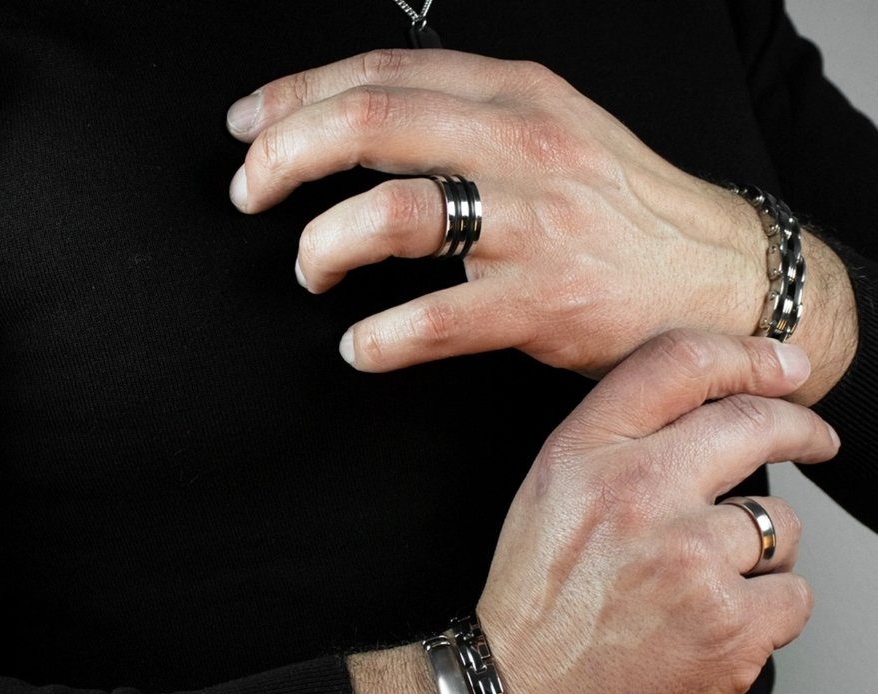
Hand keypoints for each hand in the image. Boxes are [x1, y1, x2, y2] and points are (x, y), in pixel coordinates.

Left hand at [226, 50, 767, 376]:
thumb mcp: (555, 132)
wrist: (717, 275)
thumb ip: (471, 119)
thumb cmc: (625, 211)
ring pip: (393, 214)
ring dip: (324, 246)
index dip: (297, 96)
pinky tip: (361, 347)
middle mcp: (521, 145)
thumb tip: (373, 126)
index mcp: (516, 94)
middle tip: (249, 192)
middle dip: (285, 158)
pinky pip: (439, 318)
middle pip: (370, 126)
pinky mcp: (546, 301)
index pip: (381, 74)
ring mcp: (534, 224)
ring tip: (309, 272)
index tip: (248, 125)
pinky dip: (382, 336)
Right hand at [470, 330, 838, 693]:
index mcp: (584, 454)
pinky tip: (714, 629)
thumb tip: (710, 413)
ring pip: (780, 525)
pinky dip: (767, 613)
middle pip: (756, 424)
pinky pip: (793, 595)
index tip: (780, 368)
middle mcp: (636, 491)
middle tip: (814, 440)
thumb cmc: (533, 607)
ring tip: (705, 587)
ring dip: (760, 553)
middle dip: (800, 430)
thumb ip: (619, 444)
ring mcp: (687, 556)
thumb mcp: (550, 497)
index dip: (747, 355)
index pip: (680, 360)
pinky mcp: (729, 625)